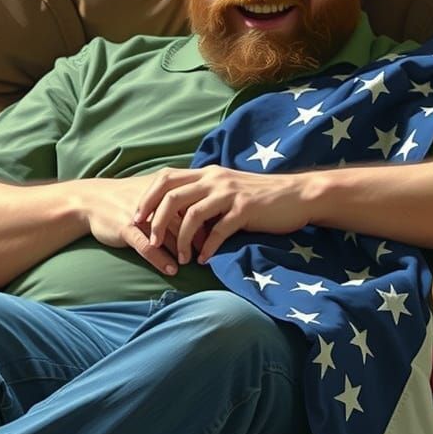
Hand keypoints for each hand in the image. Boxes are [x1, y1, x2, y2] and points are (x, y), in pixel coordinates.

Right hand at [77, 176, 197, 274]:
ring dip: (183, 250)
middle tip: (209, 251)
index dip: (207, 218)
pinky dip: (161, 260)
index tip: (217, 233)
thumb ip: (176, 201)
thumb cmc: (126, 198)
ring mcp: (140, 215)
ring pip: (168, 234)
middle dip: (198, 237)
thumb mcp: (152, 193)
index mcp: (164, 187)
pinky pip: (147, 247)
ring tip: (194, 263)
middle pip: (184, 219)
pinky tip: (172, 270)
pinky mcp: (126, 229)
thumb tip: (204, 215)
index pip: (193, 202)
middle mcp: (154, 200)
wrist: (90, 200)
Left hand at [133, 166, 311, 264]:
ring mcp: (229, 194)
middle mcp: (214, 179)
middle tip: (149, 242)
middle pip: (171, 196)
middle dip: (155, 220)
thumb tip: (178, 212)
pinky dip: (208, 248)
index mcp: (206, 173)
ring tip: (179, 258)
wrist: (296, 195)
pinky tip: (204, 260)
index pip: (165, 178)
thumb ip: (204, 195)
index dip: (147, 198)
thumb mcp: (227, 189)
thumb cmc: (259, 196)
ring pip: (192, 215)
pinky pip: (218, 231)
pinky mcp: (244, 210)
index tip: (136, 219)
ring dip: (180, 239)